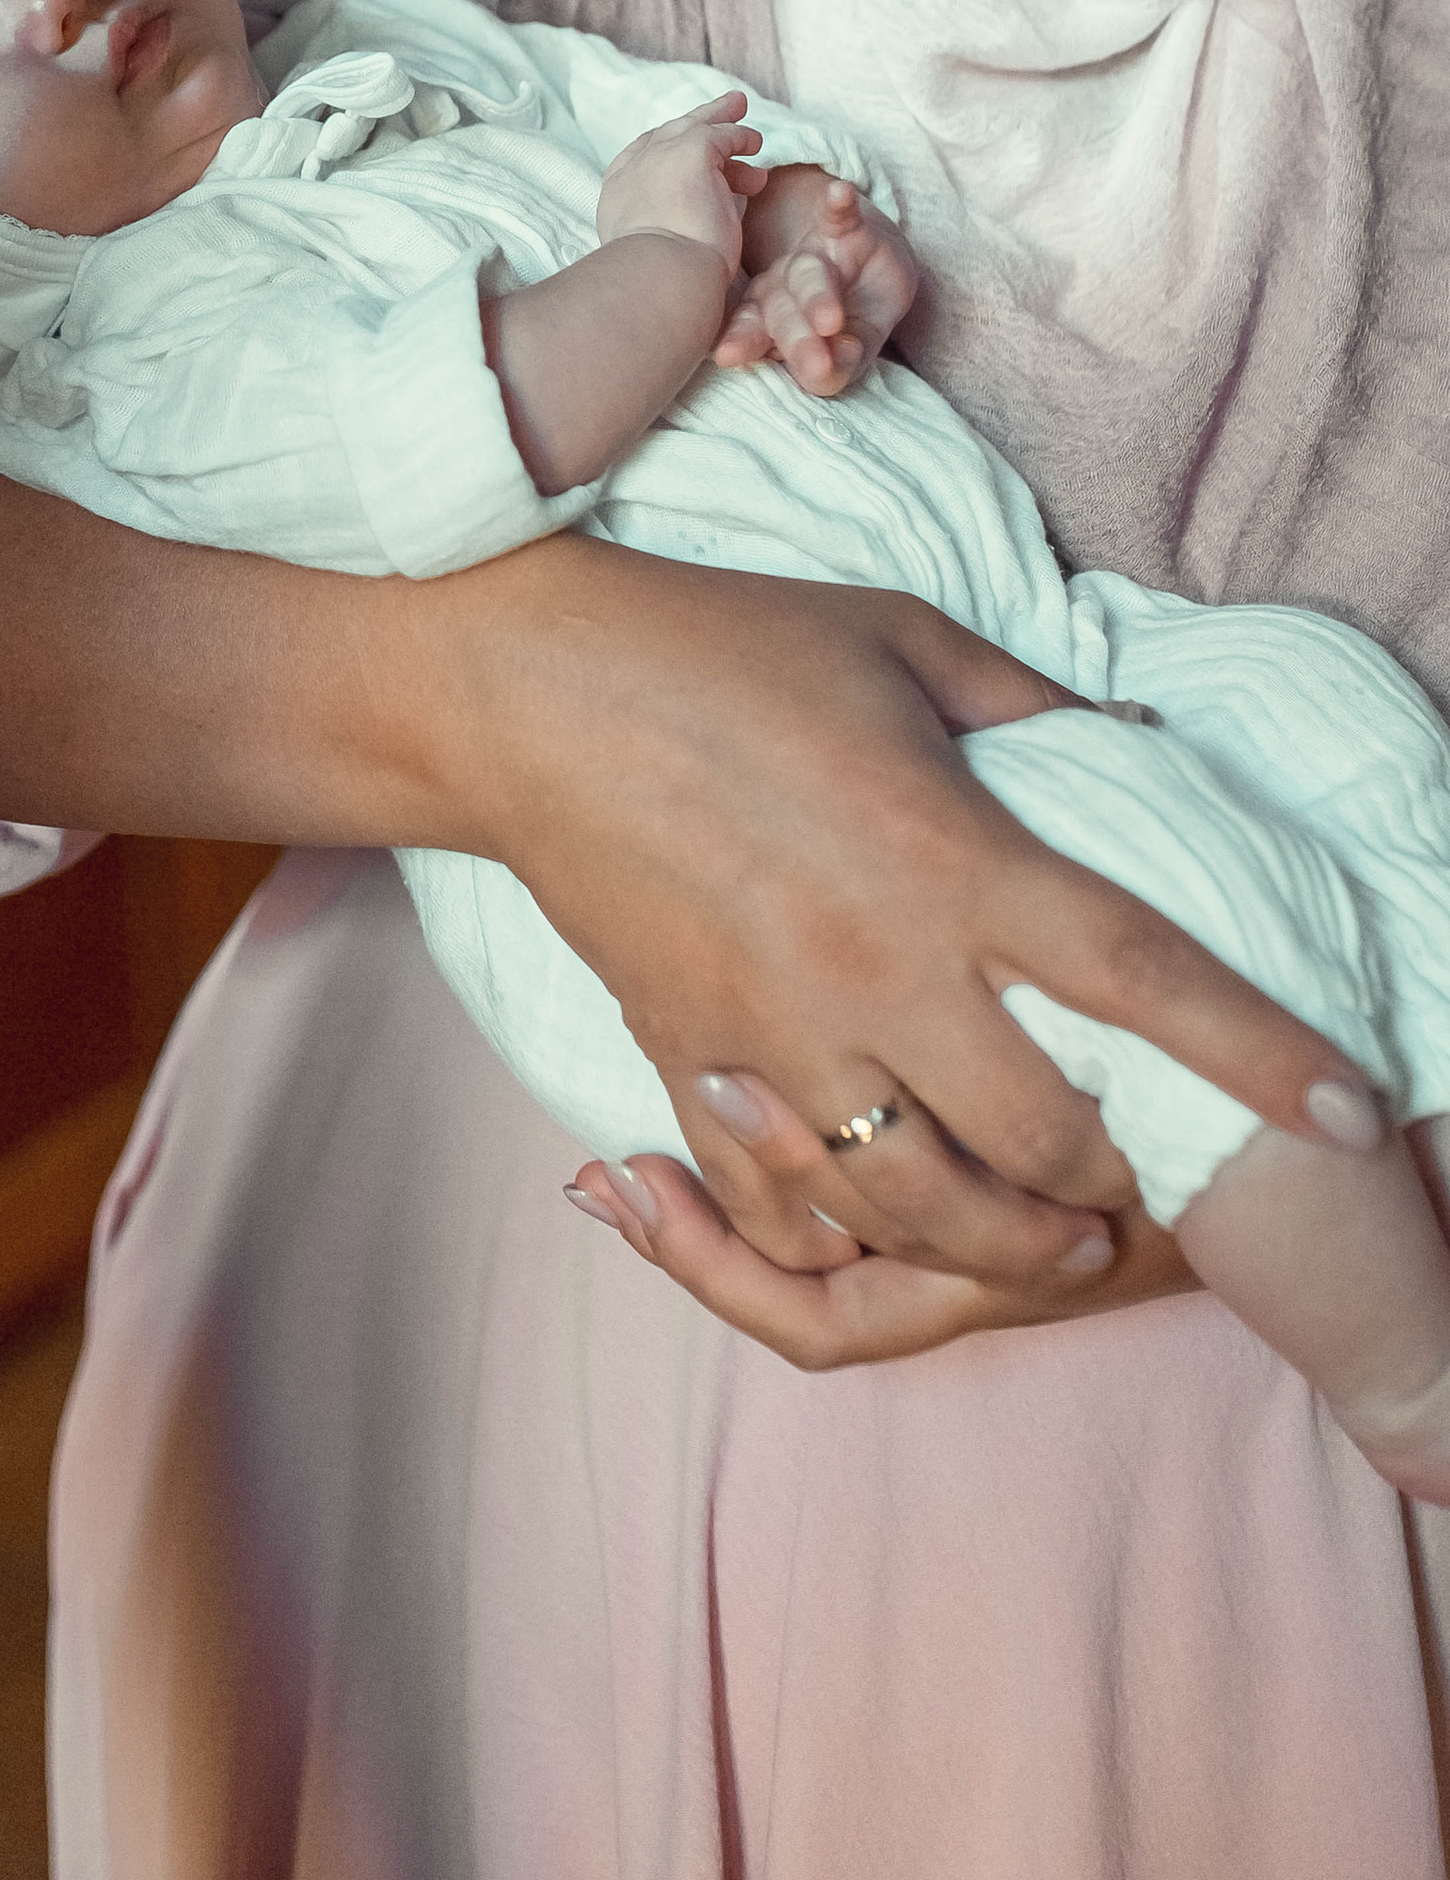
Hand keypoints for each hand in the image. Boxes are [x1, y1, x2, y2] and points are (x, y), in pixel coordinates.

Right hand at [477, 546, 1378, 1317]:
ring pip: (918, 1206)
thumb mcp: (902, 637)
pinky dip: (843, 1232)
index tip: (1354, 1114)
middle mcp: (875, 967)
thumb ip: (1033, 707)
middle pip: (1044, 1140)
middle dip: (1115, 1181)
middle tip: (1148, 1179)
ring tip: (1047, 1242)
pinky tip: (879, 1219)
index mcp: (947, 854)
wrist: (524, 691)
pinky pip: (780, 1201)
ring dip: (1001, 1241)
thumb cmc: (722, 643)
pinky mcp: (691, 1061)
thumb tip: (1137, 746)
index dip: (1263, 1055)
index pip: (1145, 975)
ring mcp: (777, 1033)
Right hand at [595, 90, 760, 273]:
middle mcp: (634, 170)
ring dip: (719, 118)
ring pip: (693, 126)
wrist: (661, 276)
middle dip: (690, 121)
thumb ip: (658, 230)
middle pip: (664, 135)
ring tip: (740, 109)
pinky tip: (755, 142)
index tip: (674, 150)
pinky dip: (740, 136)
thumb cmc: (659, 280)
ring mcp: (661, 156)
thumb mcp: (648, 249)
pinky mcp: (693, 151)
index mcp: (618, 194)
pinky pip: (723, 135)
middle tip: (714, 111)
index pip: (638, 159)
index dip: (659, 150)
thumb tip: (681, 231)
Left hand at [716, 166, 918, 396]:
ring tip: (828, 320)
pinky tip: (840, 194)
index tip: (729, 356)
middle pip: (779, 307)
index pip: (753, 329)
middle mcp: (784, 283)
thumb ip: (837, 365)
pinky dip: (841, 205)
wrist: (874, 264)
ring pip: (808, 273)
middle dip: (792, 336)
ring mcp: (816, 254)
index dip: (745, 341)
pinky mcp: (845, 227)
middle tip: (808, 365)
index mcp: (769, 313)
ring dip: (817, 296)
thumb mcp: (846, 349)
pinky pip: (840, 216)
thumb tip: (825, 378)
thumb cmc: (849, 316)